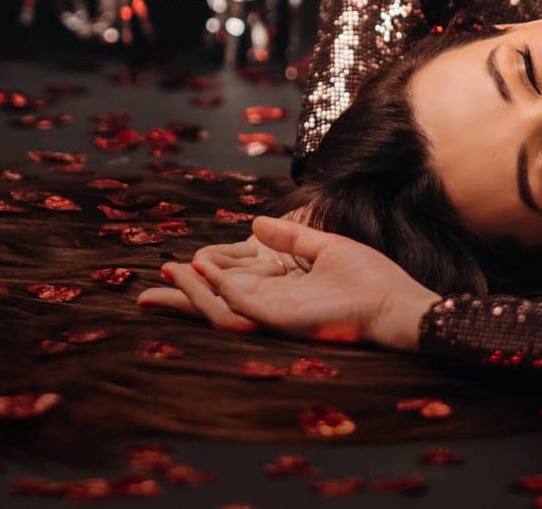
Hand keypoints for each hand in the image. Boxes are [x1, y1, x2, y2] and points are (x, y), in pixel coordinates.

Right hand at [137, 215, 439, 350]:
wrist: (396, 300)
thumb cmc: (369, 279)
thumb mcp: (323, 247)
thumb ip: (289, 238)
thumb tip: (256, 221)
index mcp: (277, 292)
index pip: (227, 289)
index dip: (197, 282)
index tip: (168, 268)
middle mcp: (271, 308)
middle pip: (214, 307)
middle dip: (180, 301)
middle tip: (144, 295)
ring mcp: (276, 316)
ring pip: (221, 309)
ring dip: (194, 292)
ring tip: (170, 272)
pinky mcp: (286, 320)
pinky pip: (245, 306)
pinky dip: (222, 290)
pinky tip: (203, 273)